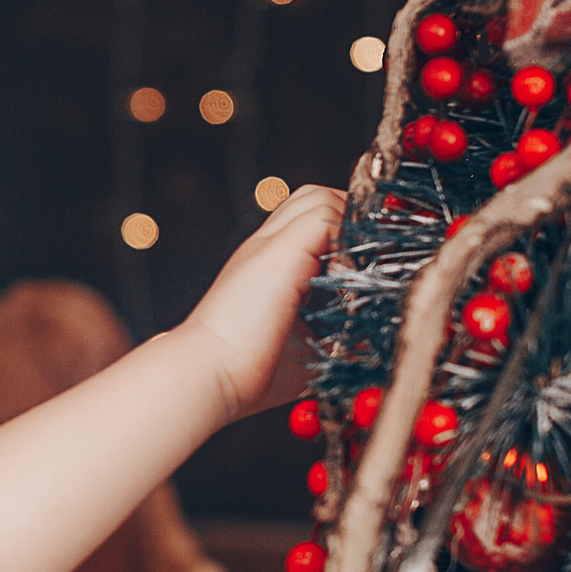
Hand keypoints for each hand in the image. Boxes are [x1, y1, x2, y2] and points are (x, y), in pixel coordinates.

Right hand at [174, 185, 344, 423]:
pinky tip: (347, 276)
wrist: (208, 374)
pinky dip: (347, 238)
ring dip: (349, 227)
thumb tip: (360, 347)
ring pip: (318, 197)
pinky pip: (325, 214)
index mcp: (264, 268)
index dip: (339, 235)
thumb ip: (326, 339)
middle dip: (348, 220)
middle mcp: (263, 248)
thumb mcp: (298, 351)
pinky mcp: (279, 251)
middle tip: (362, 261)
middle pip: (310, 198)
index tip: (356, 271)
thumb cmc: (243, 374)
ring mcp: (268, 245)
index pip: (305, 224)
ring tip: (354, 269)